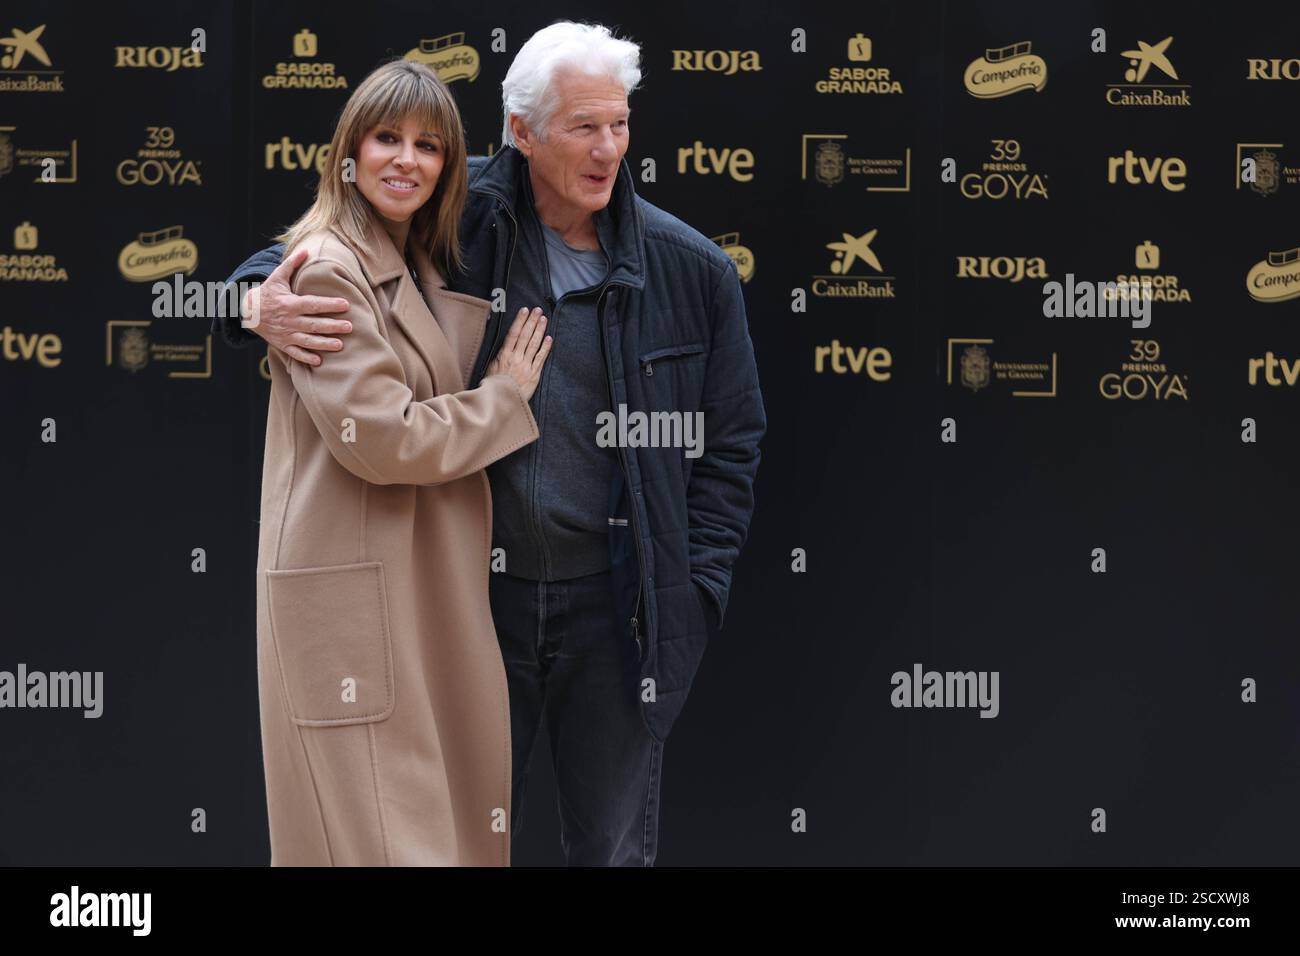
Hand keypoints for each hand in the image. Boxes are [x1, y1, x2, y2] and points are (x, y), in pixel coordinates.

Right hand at [242, 247, 352, 365]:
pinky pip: (295, 353)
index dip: (329, 305)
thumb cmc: (267, 293)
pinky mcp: (283, 344)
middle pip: (314, 324)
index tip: (345, 304)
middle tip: (350, 327)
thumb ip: (291, 264)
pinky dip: (305, 358)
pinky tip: (319, 361)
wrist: (247, 312)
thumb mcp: (277, 277)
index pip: (313, 304)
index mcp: (290, 303)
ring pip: (307, 341)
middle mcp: (289, 320)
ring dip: (323, 344)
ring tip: (340, 345)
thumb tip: (305, 250)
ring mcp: (286, 334)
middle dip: (332, 326)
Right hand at [485, 307, 552, 401]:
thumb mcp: (491, 366)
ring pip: (534, 344)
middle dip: (532, 321)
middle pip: (526, 336)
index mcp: (504, 355)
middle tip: (537, 309)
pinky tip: (549, 338)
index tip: (524, 310)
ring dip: (540, 330)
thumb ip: (499, 354)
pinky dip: (546, 347)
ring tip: (544, 319)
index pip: (513, 333)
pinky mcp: (534, 374)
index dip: (520, 321)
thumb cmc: (494, 385)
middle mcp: (516, 358)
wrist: (501, 402)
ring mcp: (526, 366)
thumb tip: (504, 342)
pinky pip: (541, 358)